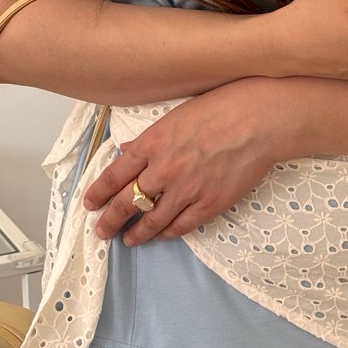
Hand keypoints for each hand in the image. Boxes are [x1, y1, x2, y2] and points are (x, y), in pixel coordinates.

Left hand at [82, 80, 281, 245]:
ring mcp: (186, 190)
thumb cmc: (220, 108)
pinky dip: (167, 233)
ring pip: (151, 221)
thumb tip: (126, 151)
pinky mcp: (209, 204)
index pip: (113, 175)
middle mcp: (163, 171)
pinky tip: (160, 235)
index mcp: (151, 145)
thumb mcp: (175, 116)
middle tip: (100, 231)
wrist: (259, 120)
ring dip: (136, 233)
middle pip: (126, 203)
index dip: (98, 193)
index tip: (89, 203)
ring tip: (127, 239)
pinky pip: (181, 226)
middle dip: (109, 220)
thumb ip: (148, 138)